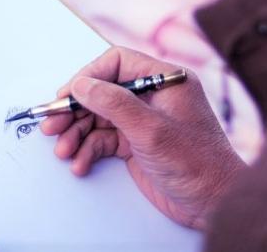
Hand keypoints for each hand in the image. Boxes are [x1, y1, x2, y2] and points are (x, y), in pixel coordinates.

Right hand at [41, 47, 244, 229]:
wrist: (212, 205)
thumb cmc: (196, 163)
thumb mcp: (150, 129)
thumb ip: (113, 103)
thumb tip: (82, 84)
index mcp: (164, 79)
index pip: (117, 62)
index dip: (90, 75)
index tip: (68, 93)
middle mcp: (151, 95)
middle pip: (103, 91)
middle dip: (76, 109)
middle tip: (53, 123)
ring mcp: (142, 119)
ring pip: (99, 117)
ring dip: (78, 132)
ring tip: (63, 149)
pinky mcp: (135, 141)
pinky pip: (104, 139)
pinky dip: (89, 150)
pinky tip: (80, 162)